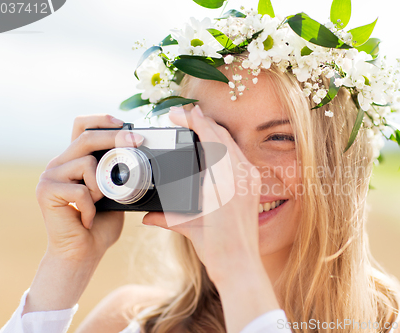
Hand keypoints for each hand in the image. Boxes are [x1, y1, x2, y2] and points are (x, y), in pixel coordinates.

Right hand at [36, 114, 142, 261]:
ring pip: (87, 164)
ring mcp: (49, 177)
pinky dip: (92, 207)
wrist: (82, 253)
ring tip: (97, 205)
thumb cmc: (99, 224)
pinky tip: (86, 220)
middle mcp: (59, 164)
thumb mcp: (114, 193)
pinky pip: (81, 190)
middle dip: (115, 138)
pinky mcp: (46, 192)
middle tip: (136, 141)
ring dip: (102, 187)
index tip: (123, 122)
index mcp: (74, 161)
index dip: (101, 120)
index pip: (82, 128)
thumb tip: (136, 153)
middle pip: (86, 138)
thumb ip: (117, 173)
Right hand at [142, 105, 262, 284]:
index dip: (193, 120)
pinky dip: (223, 145)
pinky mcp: (253, 184)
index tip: (176, 113)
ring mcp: (249, 178)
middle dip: (201, 121)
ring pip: (231, 142)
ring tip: (195, 125)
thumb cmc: (217, 249)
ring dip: (213, 130)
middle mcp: (239, 175)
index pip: (209, 137)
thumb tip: (145, 215)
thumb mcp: (188, 228)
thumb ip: (166, 217)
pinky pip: (238, 155)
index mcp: (223, 181)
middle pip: (221, 134)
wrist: (241, 265)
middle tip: (182, 115)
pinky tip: (212, 146)